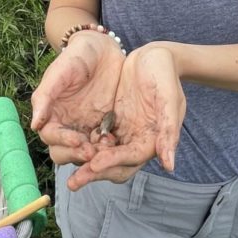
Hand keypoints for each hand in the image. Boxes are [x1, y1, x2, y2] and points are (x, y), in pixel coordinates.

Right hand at [30, 31, 124, 165]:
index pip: (51, 136)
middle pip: (64, 151)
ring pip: (84, 151)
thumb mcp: (61, 70)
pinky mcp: (105, 126)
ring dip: (93, 155)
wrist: (103, 48)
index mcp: (51, 113)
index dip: (62, 141)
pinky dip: (109, 148)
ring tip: (107, 150)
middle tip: (92, 152)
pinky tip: (117, 144)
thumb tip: (34, 125)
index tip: (78, 141)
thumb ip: (46, 96)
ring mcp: (86, 127)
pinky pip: (104, 143)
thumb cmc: (77, 55)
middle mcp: (67, 124)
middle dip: (76, 154)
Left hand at [66, 44, 185, 189]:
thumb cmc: (164, 74)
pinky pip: (94, 137)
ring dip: (85, 161)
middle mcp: (136, 140)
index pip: (130, 159)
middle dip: (94, 174)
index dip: (112, 163)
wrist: (154, 55)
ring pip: (101, 155)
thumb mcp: (169, 98)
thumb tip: (169, 166)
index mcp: (152, 139)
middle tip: (74, 182)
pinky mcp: (111, 121)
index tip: (93, 165)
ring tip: (69, 164)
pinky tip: (68, 142)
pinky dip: (83, 142)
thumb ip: (169, 130)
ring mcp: (122, 131)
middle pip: (114, 165)